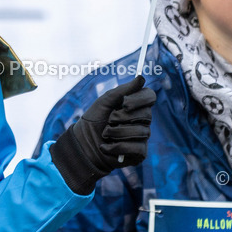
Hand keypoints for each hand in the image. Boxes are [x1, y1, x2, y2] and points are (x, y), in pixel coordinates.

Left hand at [51, 76, 155, 193]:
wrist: (82, 144)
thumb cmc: (94, 121)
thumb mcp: (105, 102)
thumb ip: (123, 90)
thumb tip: (141, 78)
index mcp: (136, 106)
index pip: (150, 97)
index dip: (140, 99)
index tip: (124, 102)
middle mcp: (142, 120)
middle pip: (146, 114)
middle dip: (122, 117)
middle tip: (109, 120)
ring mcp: (142, 137)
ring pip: (141, 132)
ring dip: (117, 132)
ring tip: (105, 134)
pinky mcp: (139, 153)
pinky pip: (136, 148)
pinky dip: (117, 147)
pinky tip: (106, 147)